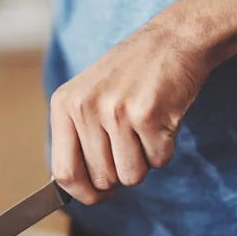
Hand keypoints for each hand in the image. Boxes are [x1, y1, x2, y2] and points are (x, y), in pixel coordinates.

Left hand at [50, 23, 211, 203]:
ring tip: (144, 129)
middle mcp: (85, 107)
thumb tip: (73, 189)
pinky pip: (158, 161)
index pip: (63, 172)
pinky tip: (162, 120)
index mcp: (64, 104)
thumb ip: (77, 137)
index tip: (97, 196)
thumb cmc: (130, 74)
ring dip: (144, 162)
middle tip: (131, 143)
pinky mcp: (149, 115)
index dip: (82, 193)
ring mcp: (116, 111)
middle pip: (102, 179)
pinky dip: (164, 149)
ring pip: (131, 176)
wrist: (173, 39)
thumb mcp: (88, 95)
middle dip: (121, 172)